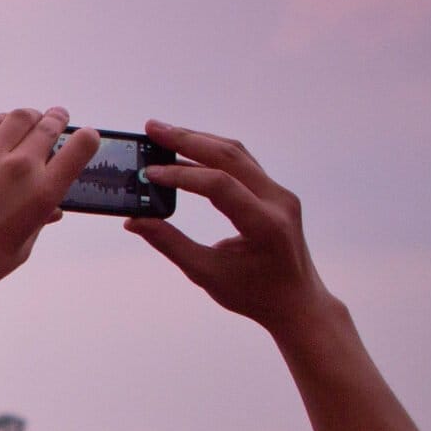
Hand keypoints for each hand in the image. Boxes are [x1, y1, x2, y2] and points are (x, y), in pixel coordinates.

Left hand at [0, 109, 94, 288]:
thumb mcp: (24, 244)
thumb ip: (40, 219)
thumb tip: (53, 210)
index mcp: (45, 192)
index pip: (81, 147)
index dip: (87, 138)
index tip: (83, 138)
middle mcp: (22, 167)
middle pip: (48, 126)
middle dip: (57, 119)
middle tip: (57, 118)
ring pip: (19, 117)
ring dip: (30, 116)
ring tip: (31, 120)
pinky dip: (1, 120)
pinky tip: (2, 125)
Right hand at [126, 121, 333, 336]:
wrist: (296, 301)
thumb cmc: (252, 294)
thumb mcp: (206, 274)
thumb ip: (170, 243)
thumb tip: (134, 221)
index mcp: (264, 224)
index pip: (220, 185)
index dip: (182, 175)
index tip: (149, 173)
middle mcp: (278, 201)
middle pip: (231, 157)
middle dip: (188, 140)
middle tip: (152, 129)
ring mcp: (280, 194)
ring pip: (238, 154)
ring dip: (200, 140)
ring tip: (165, 133)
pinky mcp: (276, 193)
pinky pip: (244, 164)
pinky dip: (213, 154)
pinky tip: (188, 150)